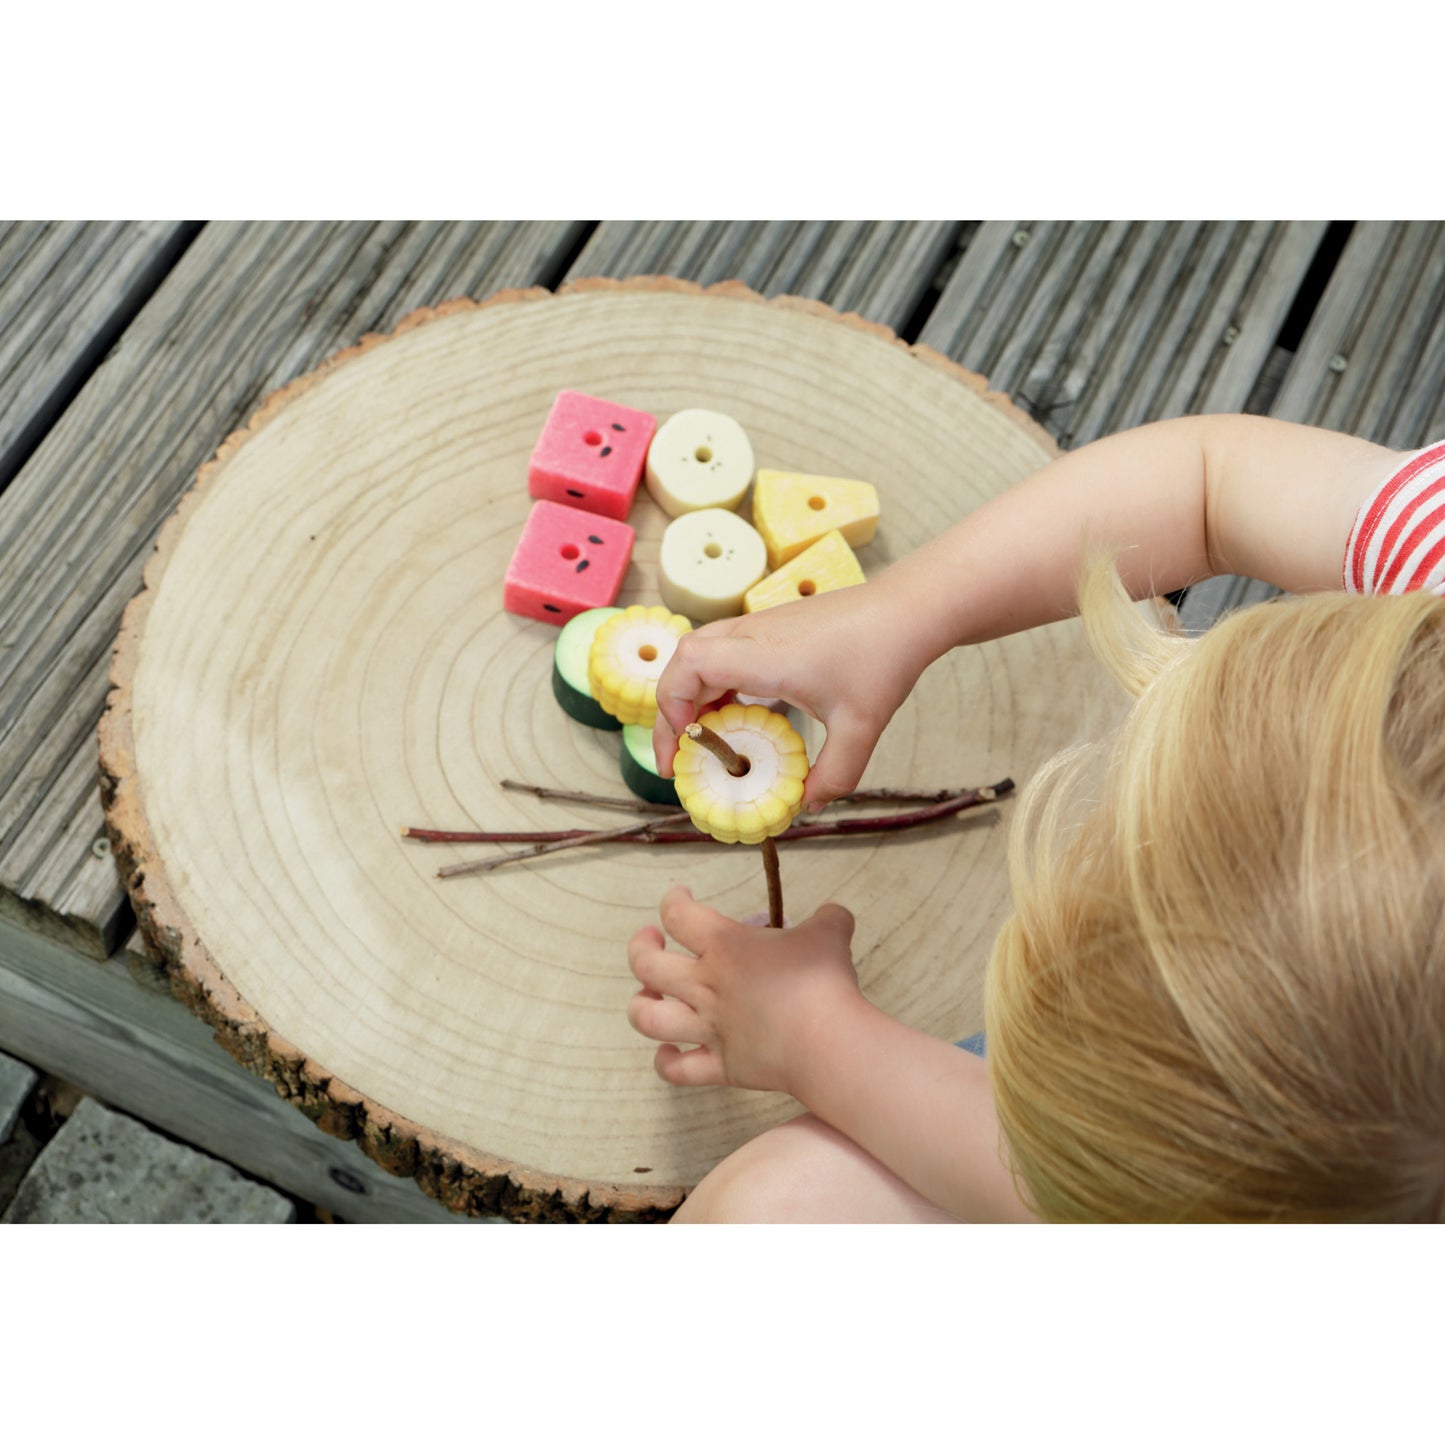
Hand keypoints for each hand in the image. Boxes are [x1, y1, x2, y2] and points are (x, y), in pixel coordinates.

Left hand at [626, 884, 863, 1094]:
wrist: (827, 1042)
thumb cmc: (822, 981)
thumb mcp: (830, 933)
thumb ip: (828, 917)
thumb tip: (834, 915)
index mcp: (724, 946)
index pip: (679, 915)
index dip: (672, 900)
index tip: (680, 896)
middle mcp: (705, 986)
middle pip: (647, 965)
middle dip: (640, 948)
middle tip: (651, 940)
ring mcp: (708, 1029)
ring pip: (648, 1018)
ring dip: (640, 1004)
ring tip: (649, 995)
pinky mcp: (721, 1067)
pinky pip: (676, 1070)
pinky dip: (665, 1062)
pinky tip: (668, 1052)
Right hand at [650, 583, 920, 808]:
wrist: (907, 609)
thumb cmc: (882, 657)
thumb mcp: (861, 727)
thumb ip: (835, 773)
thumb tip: (807, 806)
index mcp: (764, 656)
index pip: (690, 665)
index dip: (672, 703)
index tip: (687, 744)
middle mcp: (753, 636)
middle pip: (684, 659)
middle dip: (673, 709)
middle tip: (681, 756)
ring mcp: (760, 626)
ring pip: (702, 652)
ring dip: (694, 694)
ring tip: (706, 738)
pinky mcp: (772, 627)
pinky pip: (725, 651)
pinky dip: (717, 683)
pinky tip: (739, 712)